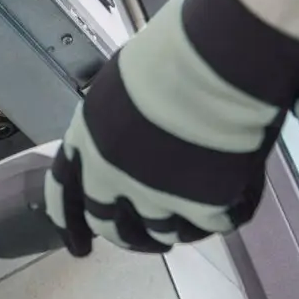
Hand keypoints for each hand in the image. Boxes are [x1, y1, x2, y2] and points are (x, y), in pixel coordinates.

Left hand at [46, 0, 298, 256]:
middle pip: (112, 225)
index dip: (71, 223)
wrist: (223, 58)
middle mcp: (111, 176)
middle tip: (149, 241)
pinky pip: (213, 226)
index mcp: (87, 139)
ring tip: (196, 210)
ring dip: (178, 227)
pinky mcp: (202, 208)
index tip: (79, 247)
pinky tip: (234, 194)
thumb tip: (128, 143)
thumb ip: (114, 124)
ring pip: (164, 232)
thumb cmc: (176, 50)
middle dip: (130, 238)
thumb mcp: (122, 83)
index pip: (65, 193)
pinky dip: (224, 213)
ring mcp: (156, 196)